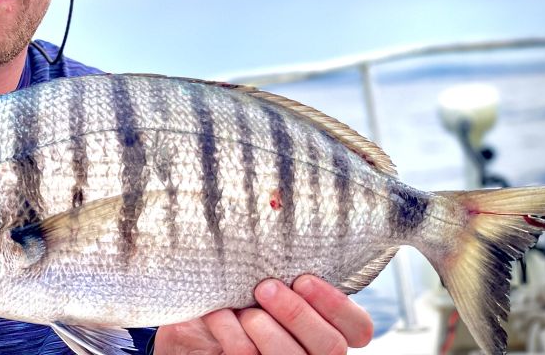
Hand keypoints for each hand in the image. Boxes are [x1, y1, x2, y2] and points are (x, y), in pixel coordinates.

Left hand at [152, 275, 372, 353]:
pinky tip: (217, 315)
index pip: (358, 328)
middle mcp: (310, 352)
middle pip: (331, 346)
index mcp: (322, 325)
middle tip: (265, 287)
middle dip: (297, 314)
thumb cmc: (228, 295)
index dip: (338, 305)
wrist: (187, 326)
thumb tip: (276, 205)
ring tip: (243, 307)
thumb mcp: (255, 276)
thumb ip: (276, 261)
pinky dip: (231, 334)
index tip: (304, 279)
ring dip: (266, 329)